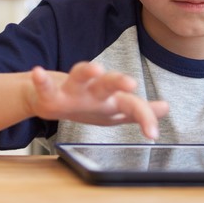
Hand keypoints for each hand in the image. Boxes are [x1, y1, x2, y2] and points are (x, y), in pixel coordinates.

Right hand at [27, 62, 168, 139]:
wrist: (49, 97)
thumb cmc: (85, 104)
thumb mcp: (113, 109)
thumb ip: (137, 109)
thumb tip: (165, 107)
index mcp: (110, 99)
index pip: (132, 104)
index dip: (144, 117)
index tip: (152, 134)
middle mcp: (94, 91)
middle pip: (108, 84)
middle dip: (119, 82)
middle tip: (132, 83)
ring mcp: (72, 90)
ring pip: (80, 76)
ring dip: (87, 70)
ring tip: (95, 68)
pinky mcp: (51, 94)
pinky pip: (45, 86)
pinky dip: (41, 80)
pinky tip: (38, 73)